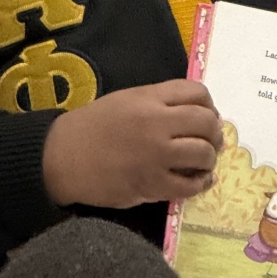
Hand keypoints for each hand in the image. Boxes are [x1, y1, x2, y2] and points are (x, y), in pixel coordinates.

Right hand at [41, 80, 222, 208]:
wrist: (62, 158)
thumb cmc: (91, 128)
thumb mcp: (125, 100)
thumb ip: (158, 102)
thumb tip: (195, 113)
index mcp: (148, 98)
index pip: (197, 93)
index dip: (209, 105)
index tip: (206, 116)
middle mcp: (155, 123)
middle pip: (206, 123)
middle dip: (214, 133)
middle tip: (211, 142)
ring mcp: (155, 155)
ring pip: (203, 153)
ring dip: (209, 159)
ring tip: (203, 162)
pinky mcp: (151, 184)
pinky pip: (190, 185)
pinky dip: (201, 183)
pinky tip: (199, 181)